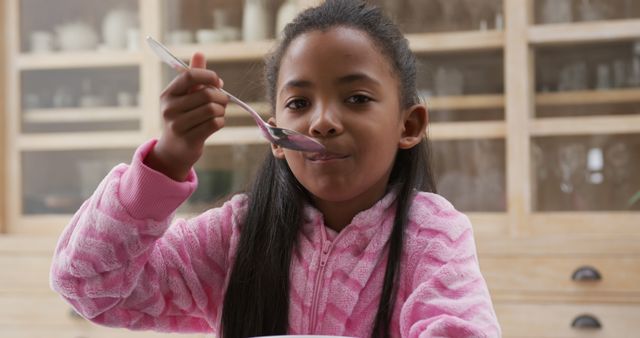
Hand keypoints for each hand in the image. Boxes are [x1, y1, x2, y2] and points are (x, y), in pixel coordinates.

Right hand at [145, 52, 228, 180]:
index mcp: (168, 94)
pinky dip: (220, 121)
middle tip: (223, 101)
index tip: (217, 81)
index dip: (208, 76)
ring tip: (219, 112)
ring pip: (212, 109)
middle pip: (206, 94)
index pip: (189, 76)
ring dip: (222, 110)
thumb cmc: (184, 117)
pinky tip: (216, 123)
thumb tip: (199, 53)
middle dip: (221, 96)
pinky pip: (214, 124)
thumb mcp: (185, 96)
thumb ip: (193, 76)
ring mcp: (177, 125)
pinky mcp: (189, 139)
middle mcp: (169, 108)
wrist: (175, 150)